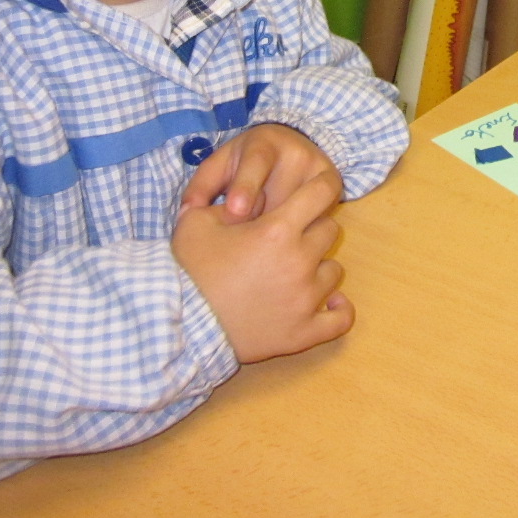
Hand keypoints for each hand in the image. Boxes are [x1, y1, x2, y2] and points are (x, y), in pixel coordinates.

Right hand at [173, 176, 354, 361]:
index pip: (322, 193)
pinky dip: (339, 309)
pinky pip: (340, 319)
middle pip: (329, 231)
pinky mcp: (302, 333)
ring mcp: (304, 299)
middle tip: (290, 237)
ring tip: (294, 272)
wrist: (177, 327)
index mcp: (277, 230)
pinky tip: (330, 302)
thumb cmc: (187, 270)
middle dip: (312, 228)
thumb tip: (249, 201)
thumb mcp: (198, 221)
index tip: (323, 186)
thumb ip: (229, 204)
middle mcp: (299, 261)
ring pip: (334, 270)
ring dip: (318, 267)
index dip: (325, 184)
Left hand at [181, 123, 342, 222]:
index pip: (256, 163)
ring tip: (262, 240)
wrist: (290, 144)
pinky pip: (316, 213)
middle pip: (276, 195)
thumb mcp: (220, 166)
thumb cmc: (245, 162)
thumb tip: (187, 214)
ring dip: (278, 228)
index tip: (237, 210)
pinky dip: (300, 227)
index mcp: (262, 142)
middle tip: (241, 237)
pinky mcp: (332, 180)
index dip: (246, 187)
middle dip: (257, 220)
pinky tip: (287, 234)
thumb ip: (201, 187)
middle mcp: (295, 151)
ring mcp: (317, 166)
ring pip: (297, 209)